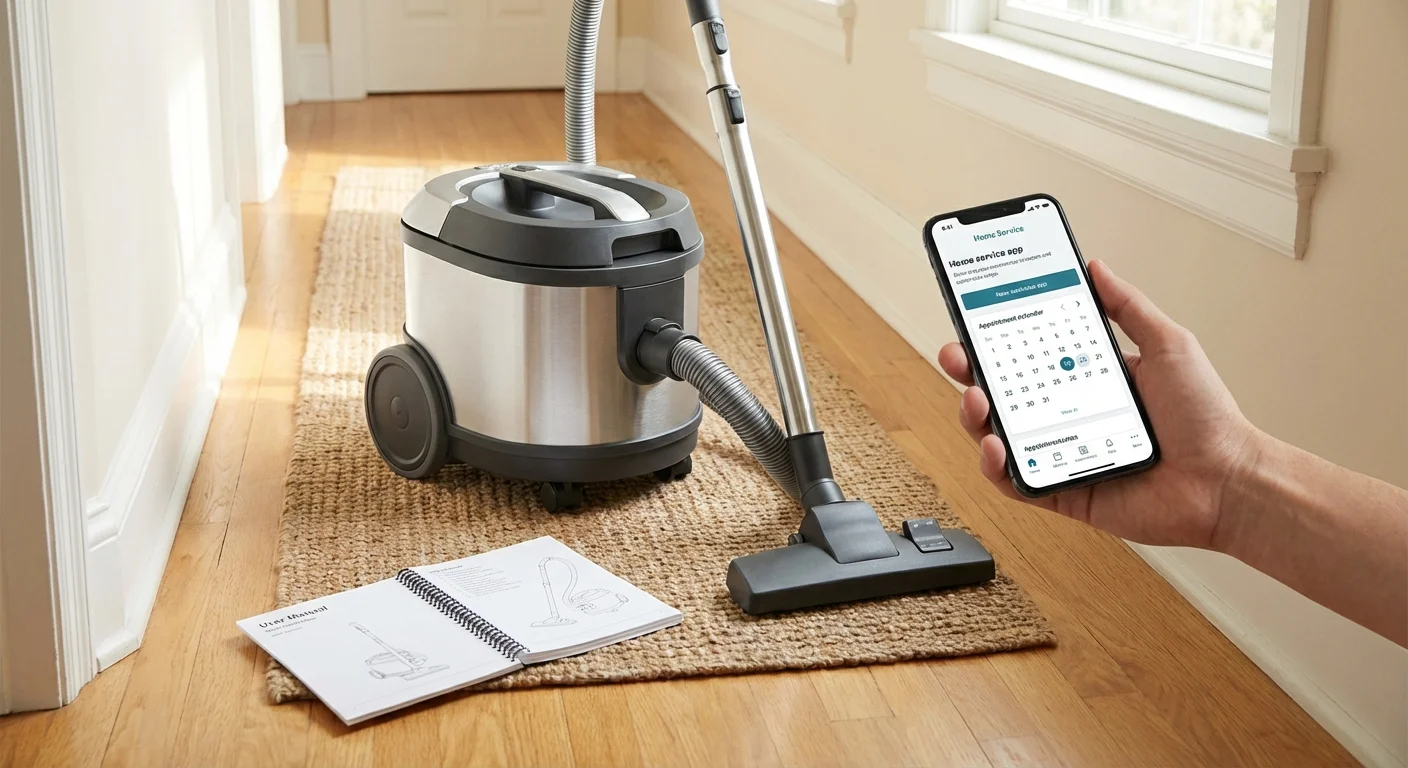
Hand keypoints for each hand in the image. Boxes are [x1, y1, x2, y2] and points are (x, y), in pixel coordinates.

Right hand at [937, 259, 1262, 548]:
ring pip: (997, 434)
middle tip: (957, 354)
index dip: (995, 334)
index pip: (1028, 351)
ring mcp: (1059, 452)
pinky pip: (1013, 481)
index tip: (973, 312)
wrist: (1227, 481)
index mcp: (1086, 378)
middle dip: (968, 370)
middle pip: (1001, 390)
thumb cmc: (1207, 419)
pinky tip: (997, 446)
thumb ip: (1128, 306)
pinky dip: (995, 465)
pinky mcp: (1060, 491)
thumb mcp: (1168, 344)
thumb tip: (1096, 267)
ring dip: (974, 414)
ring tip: (976, 399)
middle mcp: (1067, 414)